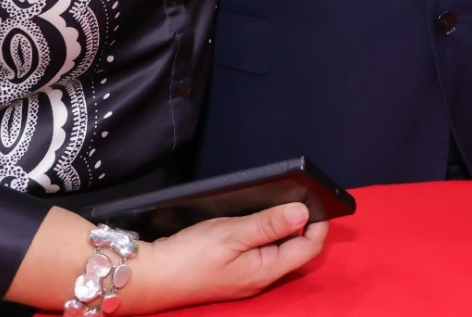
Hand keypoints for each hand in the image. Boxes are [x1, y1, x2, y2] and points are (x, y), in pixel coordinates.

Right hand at [133, 203, 328, 310]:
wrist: (152, 276)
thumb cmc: (192, 255)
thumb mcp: (232, 234)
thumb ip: (268, 224)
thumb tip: (304, 212)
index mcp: (266, 270)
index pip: (307, 248)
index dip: (319, 225)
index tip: (319, 199)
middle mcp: (260, 277)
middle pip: (295, 250)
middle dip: (303, 224)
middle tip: (302, 195)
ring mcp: (245, 276)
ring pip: (277, 250)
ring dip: (283, 227)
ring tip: (282, 201)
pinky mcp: (231, 270)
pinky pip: (259, 251)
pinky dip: (264, 233)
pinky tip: (256, 218)